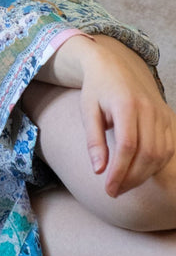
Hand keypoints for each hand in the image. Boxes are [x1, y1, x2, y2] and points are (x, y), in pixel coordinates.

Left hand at [37, 34, 174, 197]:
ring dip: (144, 175)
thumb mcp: (88, 110)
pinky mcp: (167, 117)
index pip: (127, 146)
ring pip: (160, 154)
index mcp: (126, 104)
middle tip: (115, 191)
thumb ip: (94, 140)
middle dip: (132, 178)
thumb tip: (99, 170)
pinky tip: (140, 171)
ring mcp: (161, 113)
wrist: (112, 64)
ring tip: (125, 184)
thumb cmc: (96, 88)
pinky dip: (156, 164)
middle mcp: (148, 109)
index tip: (108, 189)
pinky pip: (168, 147)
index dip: (119, 172)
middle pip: (147, 153)